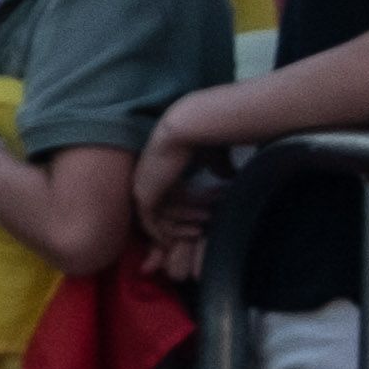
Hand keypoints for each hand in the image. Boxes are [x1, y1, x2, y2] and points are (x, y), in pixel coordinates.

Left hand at [133, 111, 226, 254]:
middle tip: (201, 229)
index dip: (183, 213)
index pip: (165, 201)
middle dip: (178, 227)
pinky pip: (151, 225)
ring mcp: (141, 189)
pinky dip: (167, 234)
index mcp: (156, 171)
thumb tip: (228, 174)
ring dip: (180, 229)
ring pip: (158, 220)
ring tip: (202, 228)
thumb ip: (217, 168)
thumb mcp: (212, 158)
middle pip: (157, 214)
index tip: (203, 220)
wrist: (186, 129)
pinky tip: (184, 239)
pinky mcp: (143, 197)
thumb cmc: (202, 138)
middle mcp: (144, 181)